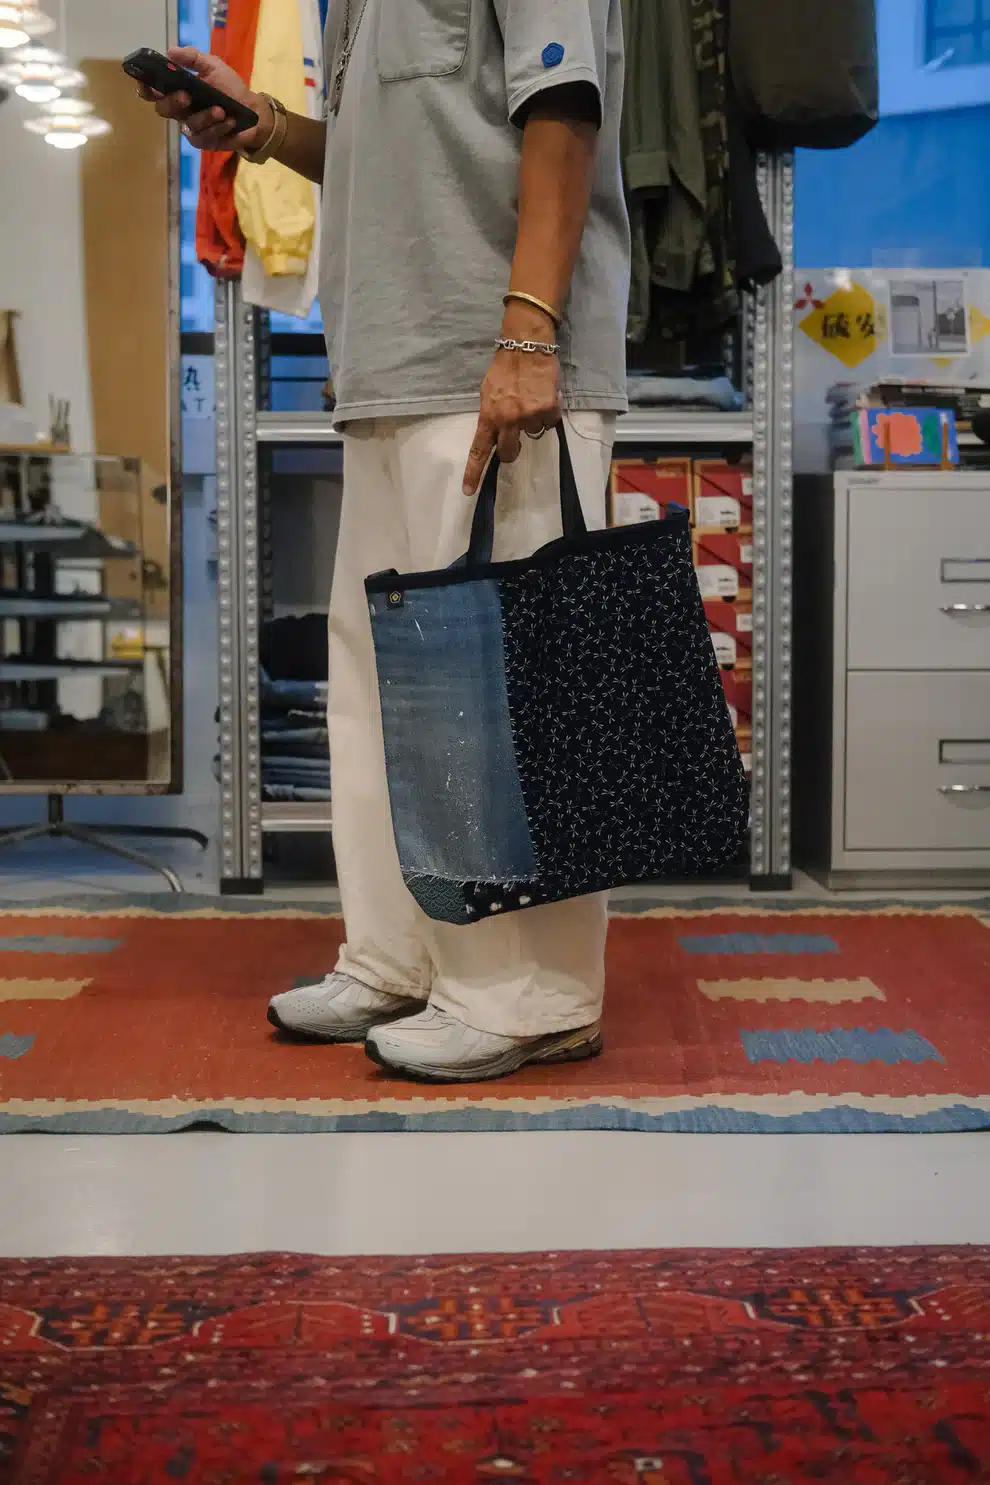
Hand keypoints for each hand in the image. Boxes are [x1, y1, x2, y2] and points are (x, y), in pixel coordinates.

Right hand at [137, 46, 269, 152]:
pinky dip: (219, 129)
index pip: (153, 91)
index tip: (148, 83)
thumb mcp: (214, 66)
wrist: (253, 111)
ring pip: (189, 125)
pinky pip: (206, 138)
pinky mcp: (205, 142)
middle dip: (173, 102)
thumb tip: (170, 51)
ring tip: (221, 110)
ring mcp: (191, 128)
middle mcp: (180, 111)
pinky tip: (230, 122)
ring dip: (206, 117)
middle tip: (186, 96)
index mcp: (177, 91)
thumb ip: (193, 58)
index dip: (145, 88)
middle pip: (164, 110)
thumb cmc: (230, 88)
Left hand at [462, 302, 561, 495]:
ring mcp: (528, 416)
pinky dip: (549, 412)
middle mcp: (507, 420)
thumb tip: (497, 433)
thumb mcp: (488, 392)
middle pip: (509, 452)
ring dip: (533, 421)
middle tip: (516, 432)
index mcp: (488, 416)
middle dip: (512, 449)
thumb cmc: (504, 368)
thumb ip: (491, 415)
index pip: (478, 450)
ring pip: (533, 433)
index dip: (473, 472)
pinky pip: (549, 421)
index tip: (468, 491)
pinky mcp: (547, 410)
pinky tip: (543, 395)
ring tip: (531, 399)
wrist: (526, 346)